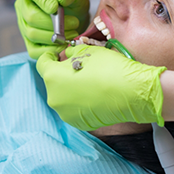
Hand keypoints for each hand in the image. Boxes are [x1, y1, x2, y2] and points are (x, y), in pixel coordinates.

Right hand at [15, 0, 89, 58]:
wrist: (77, 17)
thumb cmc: (72, 2)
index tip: (55, 7)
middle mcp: (23, 5)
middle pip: (31, 16)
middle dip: (55, 23)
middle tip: (74, 22)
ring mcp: (23, 25)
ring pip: (32, 33)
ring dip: (55, 36)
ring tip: (72, 32)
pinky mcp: (28, 42)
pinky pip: (34, 50)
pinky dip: (51, 49)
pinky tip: (63, 44)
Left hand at [36, 44, 166, 130]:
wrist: (131, 93)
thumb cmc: (109, 68)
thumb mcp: (87, 50)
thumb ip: (70, 52)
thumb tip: (65, 56)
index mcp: (52, 77)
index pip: (42, 63)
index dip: (50, 56)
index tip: (57, 54)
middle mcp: (54, 98)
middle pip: (53, 81)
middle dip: (62, 73)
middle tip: (79, 66)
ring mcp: (66, 113)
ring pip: (63, 96)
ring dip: (71, 88)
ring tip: (89, 80)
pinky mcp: (78, 123)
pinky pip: (74, 108)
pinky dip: (80, 101)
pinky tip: (94, 93)